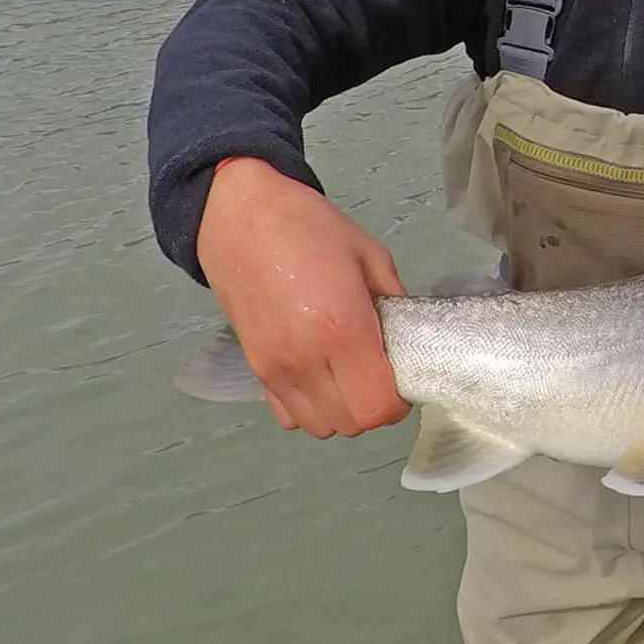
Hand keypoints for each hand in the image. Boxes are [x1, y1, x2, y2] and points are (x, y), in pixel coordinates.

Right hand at [195, 157, 410, 439]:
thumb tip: (405, 334)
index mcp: (343, 330)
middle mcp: (307, 360)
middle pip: (350, 425)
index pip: (377, 408)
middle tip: (378, 373)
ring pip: (318, 427)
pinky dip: (308, 407)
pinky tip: (317, 375)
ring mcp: (275, 370)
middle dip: (372, 407)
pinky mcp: (254, 370)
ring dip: (340, 411)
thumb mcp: (369, 254)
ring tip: (347, 375)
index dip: (397, 402)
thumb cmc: (309, 228)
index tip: (401, 377)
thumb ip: (393, 300)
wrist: (239, 217)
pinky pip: (287, 415)